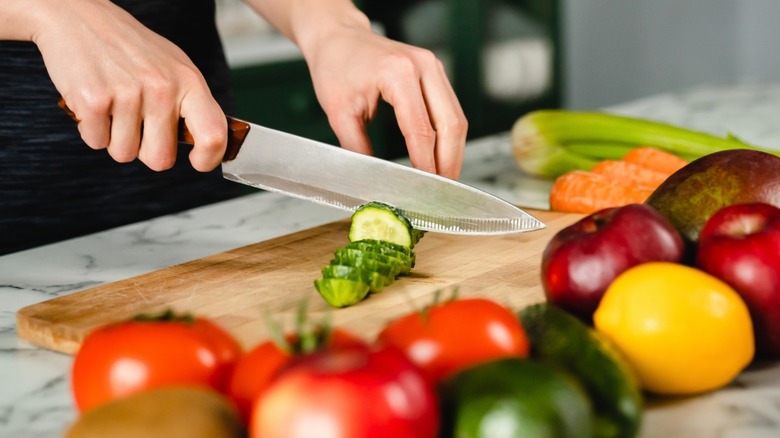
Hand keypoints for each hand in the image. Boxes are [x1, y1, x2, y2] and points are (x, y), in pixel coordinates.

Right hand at [32, 0, 225, 170]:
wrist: (78, 16)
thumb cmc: (130, 47)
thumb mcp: (174, 67)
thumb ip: (191, 105)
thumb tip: (208, 145)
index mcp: (189, 82)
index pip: (213, 135)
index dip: (208, 159)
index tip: (198, 162)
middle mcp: (162, 89)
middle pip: (160, 159)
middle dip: (145, 151)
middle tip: (137, 124)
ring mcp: (128, 94)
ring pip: (124, 154)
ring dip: (115, 138)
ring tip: (114, 105)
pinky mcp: (93, 100)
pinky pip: (96, 142)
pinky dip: (92, 129)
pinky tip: (95, 102)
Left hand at [303, 27, 467, 179]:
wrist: (338, 37)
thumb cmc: (335, 66)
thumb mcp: (339, 112)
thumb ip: (357, 148)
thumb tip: (374, 180)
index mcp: (398, 73)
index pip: (421, 129)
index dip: (426, 164)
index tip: (425, 189)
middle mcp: (423, 66)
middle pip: (450, 125)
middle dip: (448, 162)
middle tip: (441, 191)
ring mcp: (433, 67)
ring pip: (456, 118)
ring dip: (453, 151)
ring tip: (443, 178)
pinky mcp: (435, 72)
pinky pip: (450, 109)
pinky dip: (448, 136)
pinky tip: (440, 156)